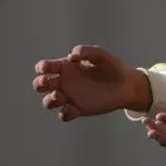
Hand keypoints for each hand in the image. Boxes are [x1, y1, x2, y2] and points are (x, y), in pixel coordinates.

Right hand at [32, 45, 149, 121]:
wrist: (125, 85)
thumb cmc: (111, 67)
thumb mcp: (100, 55)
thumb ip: (86, 51)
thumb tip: (71, 56)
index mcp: (67, 67)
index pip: (46, 67)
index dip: (41, 67)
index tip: (46, 68)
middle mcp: (65, 82)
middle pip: (41, 85)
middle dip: (39, 84)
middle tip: (50, 83)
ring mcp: (70, 97)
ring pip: (48, 101)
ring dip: (50, 100)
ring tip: (61, 96)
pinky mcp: (78, 109)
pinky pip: (64, 115)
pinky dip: (65, 112)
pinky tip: (74, 108)